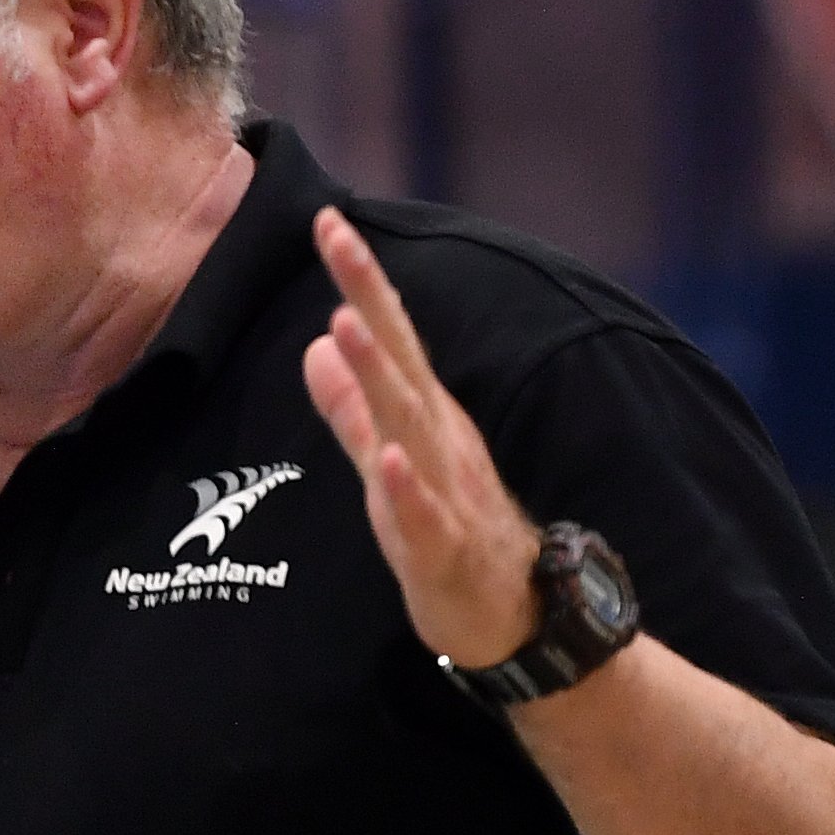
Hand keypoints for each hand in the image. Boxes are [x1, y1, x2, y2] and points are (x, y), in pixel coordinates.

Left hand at [301, 207, 541, 666]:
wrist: (517, 614)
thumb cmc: (450, 531)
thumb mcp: (390, 461)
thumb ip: (351, 406)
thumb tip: (317, 341)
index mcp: (424, 415)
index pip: (390, 334)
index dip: (360, 278)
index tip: (328, 219)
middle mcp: (438, 439)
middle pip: (400, 360)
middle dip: (368, 297)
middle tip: (338, 236)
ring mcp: (446, 492)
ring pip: (410, 428)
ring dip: (380, 377)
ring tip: (345, 323)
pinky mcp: (446, 551)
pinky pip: (427, 517)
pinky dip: (409, 488)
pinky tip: (391, 458)